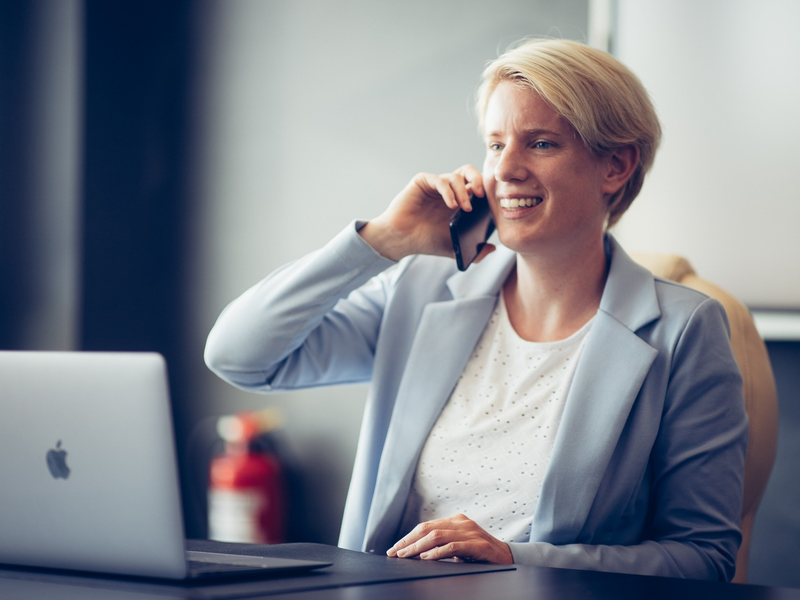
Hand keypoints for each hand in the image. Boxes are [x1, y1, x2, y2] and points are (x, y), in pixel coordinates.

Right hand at [359, 165, 486, 261]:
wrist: (402, 240)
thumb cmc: (425, 241)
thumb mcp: (454, 248)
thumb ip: (474, 251)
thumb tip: (493, 248)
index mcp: (458, 201)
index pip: (477, 186)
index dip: (485, 190)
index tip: (490, 204)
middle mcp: (448, 190)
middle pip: (469, 172)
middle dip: (479, 180)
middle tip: (482, 196)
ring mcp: (435, 185)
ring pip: (456, 176)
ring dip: (464, 192)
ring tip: (465, 208)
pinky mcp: (423, 182)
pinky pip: (440, 180)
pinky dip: (449, 191)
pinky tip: (451, 205)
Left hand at [386, 513, 512, 563]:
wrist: (509, 558)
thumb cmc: (481, 554)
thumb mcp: (460, 546)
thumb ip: (443, 544)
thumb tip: (418, 553)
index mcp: (456, 520)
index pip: (426, 526)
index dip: (408, 537)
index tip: (395, 548)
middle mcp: (461, 522)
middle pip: (427, 528)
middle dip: (408, 541)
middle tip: (395, 553)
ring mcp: (470, 532)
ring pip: (437, 536)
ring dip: (418, 547)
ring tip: (406, 556)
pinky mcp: (477, 544)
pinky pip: (453, 546)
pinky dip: (437, 552)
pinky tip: (427, 558)